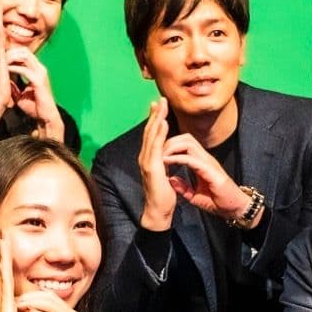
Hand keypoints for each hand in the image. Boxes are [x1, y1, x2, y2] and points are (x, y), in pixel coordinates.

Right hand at [0, 236, 17, 311]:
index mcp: (0, 307)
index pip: (3, 280)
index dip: (4, 263)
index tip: (5, 247)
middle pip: (1, 271)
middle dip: (2, 252)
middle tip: (3, 234)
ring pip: (1, 274)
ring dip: (3, 256)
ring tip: (4, 238)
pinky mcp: (4, 311)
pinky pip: (5, 286)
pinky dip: (5, 272)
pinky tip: (6, 260)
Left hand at [5, 47, 64, 140]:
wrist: (46, 117)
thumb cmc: (35, 107)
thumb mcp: (21, 95)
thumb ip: (14, 87)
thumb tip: (5, 83)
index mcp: (37, 70)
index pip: (24, 53)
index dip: (12, 52)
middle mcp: (40, 69)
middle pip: (24, 51)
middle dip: (10, 51)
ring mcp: (41, 74)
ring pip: (25, 56)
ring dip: (11, 57)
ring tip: (1, 61)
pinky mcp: (39, 81)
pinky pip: (25, 70)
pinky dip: (14, 68)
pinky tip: (5, 70)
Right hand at [138, 99, 176, 230]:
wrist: (159, 212)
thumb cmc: (163, 196)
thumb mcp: (164, 175)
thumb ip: (164, 163)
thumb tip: (166, 156)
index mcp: (149, 159)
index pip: (151, 135)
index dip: (154, 119)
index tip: (158, 105)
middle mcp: (144, 158)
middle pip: (149, 131)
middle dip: (155, 114)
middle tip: (160, 98)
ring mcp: (146, 162)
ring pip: (151, 136)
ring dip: (157, 119)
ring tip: (162, 105)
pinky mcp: (152, 168)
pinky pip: (156, 147)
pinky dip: (159, 134)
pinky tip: (163, 123)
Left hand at [161, 134, 253, 220]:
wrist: (234, 208)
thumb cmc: (218, 201)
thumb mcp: (194, 195)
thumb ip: (183, 187)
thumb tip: (172, 180)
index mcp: (201, 162)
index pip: (184, 145)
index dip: (169, 144)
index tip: (155, 151)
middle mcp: (204, 158)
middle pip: (185, 138)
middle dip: (169, 140)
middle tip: (155, 151)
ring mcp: (208, 162)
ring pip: (188, 143)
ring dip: (172, 147)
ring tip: (159, 155)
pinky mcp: (211, 170)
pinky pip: (192, 159)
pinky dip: (178, 158)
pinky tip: (166, 161)